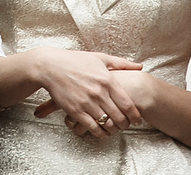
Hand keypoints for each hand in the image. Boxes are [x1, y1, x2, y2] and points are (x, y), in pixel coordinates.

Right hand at [25, 51, 145, 137]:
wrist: (50, 66)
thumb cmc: (75, 60)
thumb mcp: (100, 58)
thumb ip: (122, 63)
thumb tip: (139, 66)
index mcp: (107, 80)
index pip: (127, 104)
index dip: (135, 115)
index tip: (138, 120)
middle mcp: (99, 93)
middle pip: (119, 117)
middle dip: (126, 125)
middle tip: (126, 126)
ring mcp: (87, 103)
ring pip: (107, 124)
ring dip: (114, 130)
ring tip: (115, 129)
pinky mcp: (75, 111)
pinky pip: (92, 128)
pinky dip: (100, 133)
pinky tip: (102, 131)